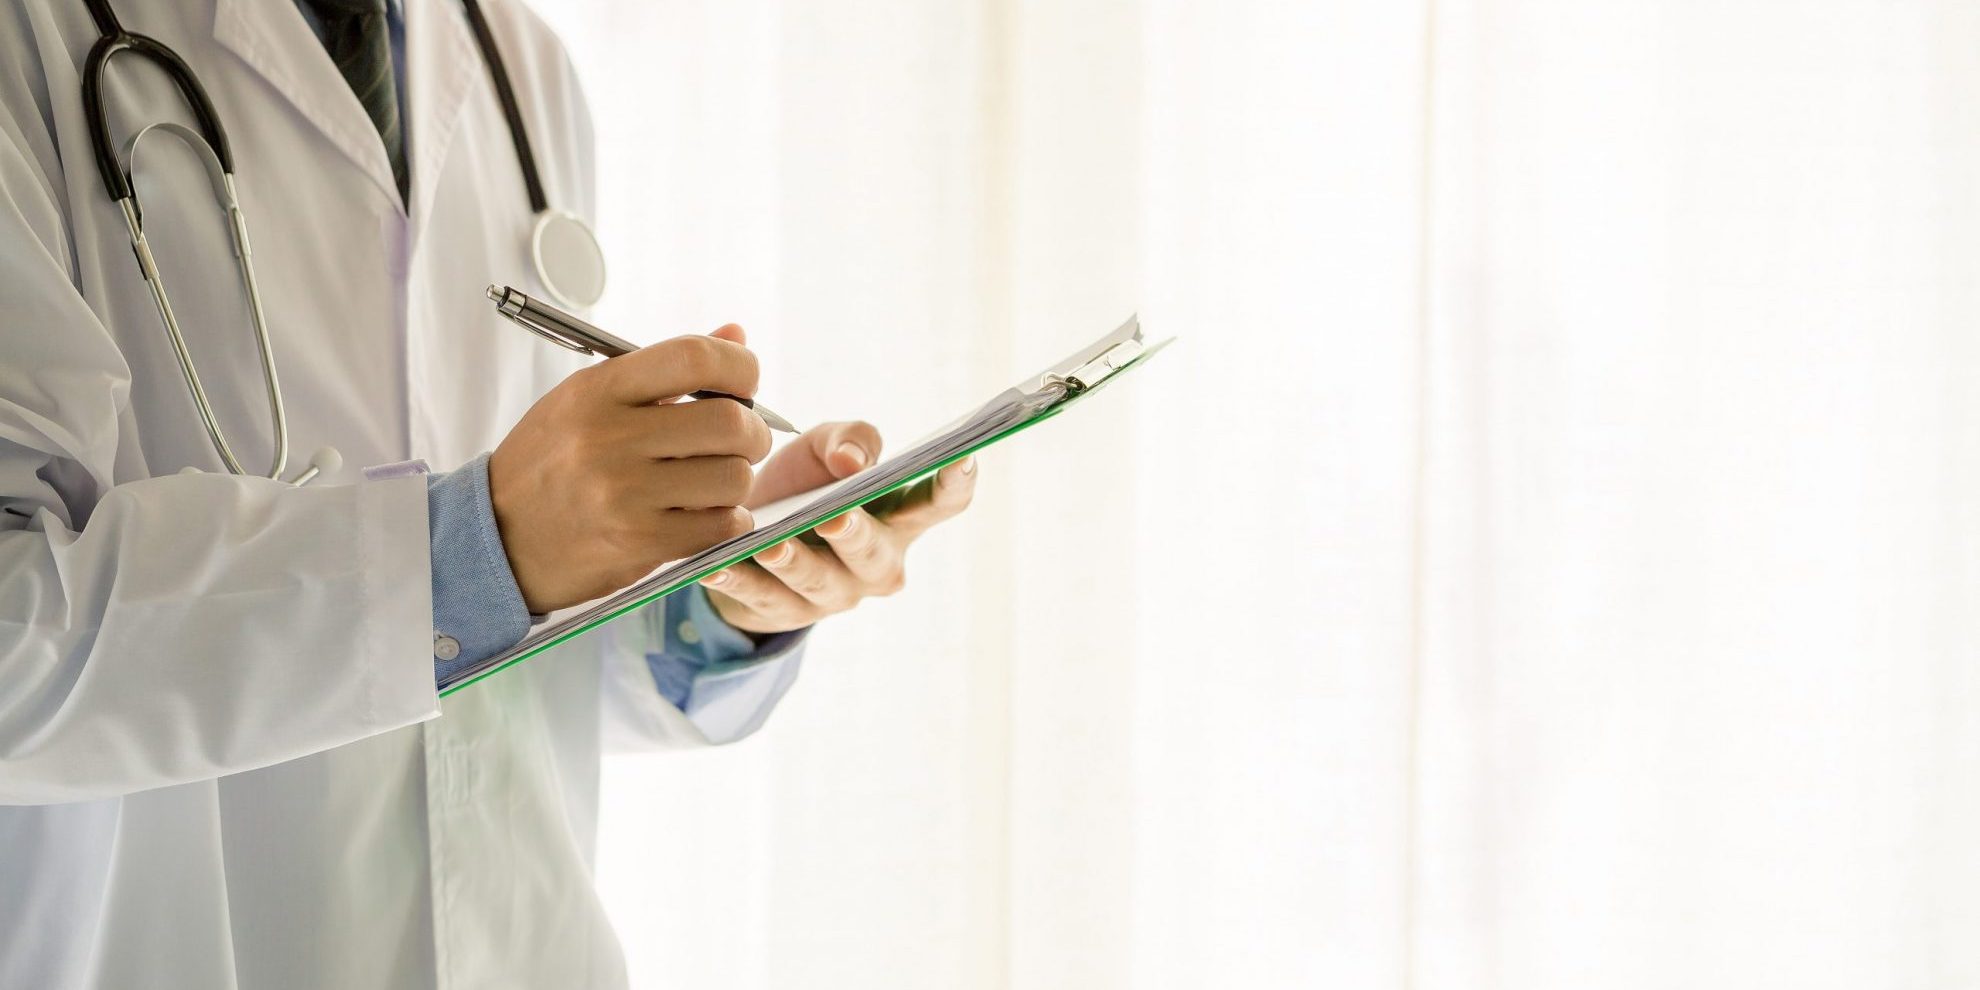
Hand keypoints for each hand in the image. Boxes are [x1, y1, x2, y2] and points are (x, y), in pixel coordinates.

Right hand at [489, 325, 771, 612]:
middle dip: (753, 433)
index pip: (694, 358)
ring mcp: (622, 494)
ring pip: (733, 478)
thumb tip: (736, 334)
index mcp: (597, 390)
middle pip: (729, 423)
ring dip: (738, 482)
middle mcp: (609, 438)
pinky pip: (720, 526)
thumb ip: (665, 370)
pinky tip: (708, 516)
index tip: (745, 383)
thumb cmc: (550, 463)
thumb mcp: (589, 400)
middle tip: (743, 442)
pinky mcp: (636, 542)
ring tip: (714, 482)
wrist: (497, 537)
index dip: (740, 366)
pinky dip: (728, 521)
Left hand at [699, 420, 977, 634]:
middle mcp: (877, 563)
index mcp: (900, 518)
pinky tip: (716, 567)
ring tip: (770, 545)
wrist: (749, 532)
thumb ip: (849, 439)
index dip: (955, 483)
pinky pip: (761, 598)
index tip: (963, 456)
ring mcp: (833, 595)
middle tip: (835, 518)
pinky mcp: (783, 613)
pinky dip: (739, 582)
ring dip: (794, 562)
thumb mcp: (826, 448)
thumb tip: (852, 460)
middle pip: (874, 553)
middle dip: (855, 536)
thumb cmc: (805, 484)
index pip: (941, 504)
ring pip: (817, 580)